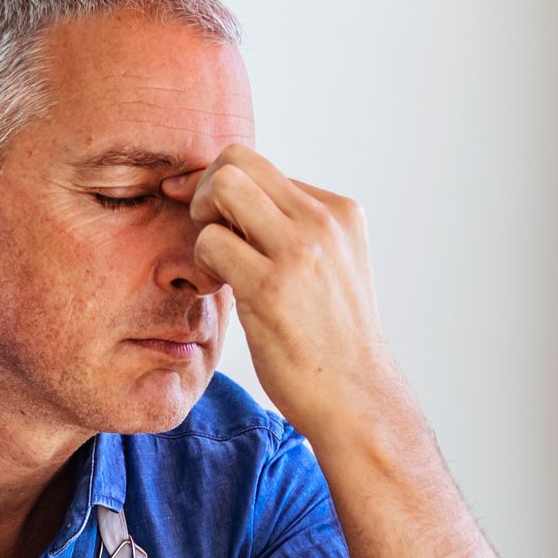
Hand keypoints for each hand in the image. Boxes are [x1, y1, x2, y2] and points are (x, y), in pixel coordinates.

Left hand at [183, 143, 412, 449]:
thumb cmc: (332, 342)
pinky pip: (210, 242)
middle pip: (238, 159)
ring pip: (221, 188)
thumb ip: (294, 232)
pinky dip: (201, 263)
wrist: (357, 398)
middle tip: (204, 232)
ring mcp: (299, 250)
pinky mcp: (271, 287)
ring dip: (202, 222)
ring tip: (216, 265)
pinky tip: (217, 292)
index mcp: (340, 211)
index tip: (200, 210)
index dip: (223, 186)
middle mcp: (323, 220)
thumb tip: (234, 203)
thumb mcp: (331, 269)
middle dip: (204, 188)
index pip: (263, 167)